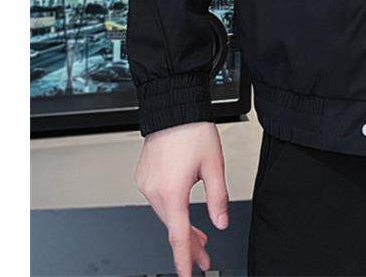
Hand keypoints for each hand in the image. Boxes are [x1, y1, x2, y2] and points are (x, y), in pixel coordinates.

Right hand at [134, 120, 229, 276]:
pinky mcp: (144, 176)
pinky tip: (183, 211)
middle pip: (172, 227)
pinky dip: (172, 210)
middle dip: (189, 244)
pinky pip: (158, 200)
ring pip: (165, 215)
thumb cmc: (192, 130)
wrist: (173, 106)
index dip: (185, 259)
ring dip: (181, 226)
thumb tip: (220, 222)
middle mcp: (154, 190)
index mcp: (172, 191)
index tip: (189, 275)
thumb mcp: (214, 164)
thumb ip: (218, 197)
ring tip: (198, 236)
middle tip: (204, 257)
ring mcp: (146, 184)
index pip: (178, 236)